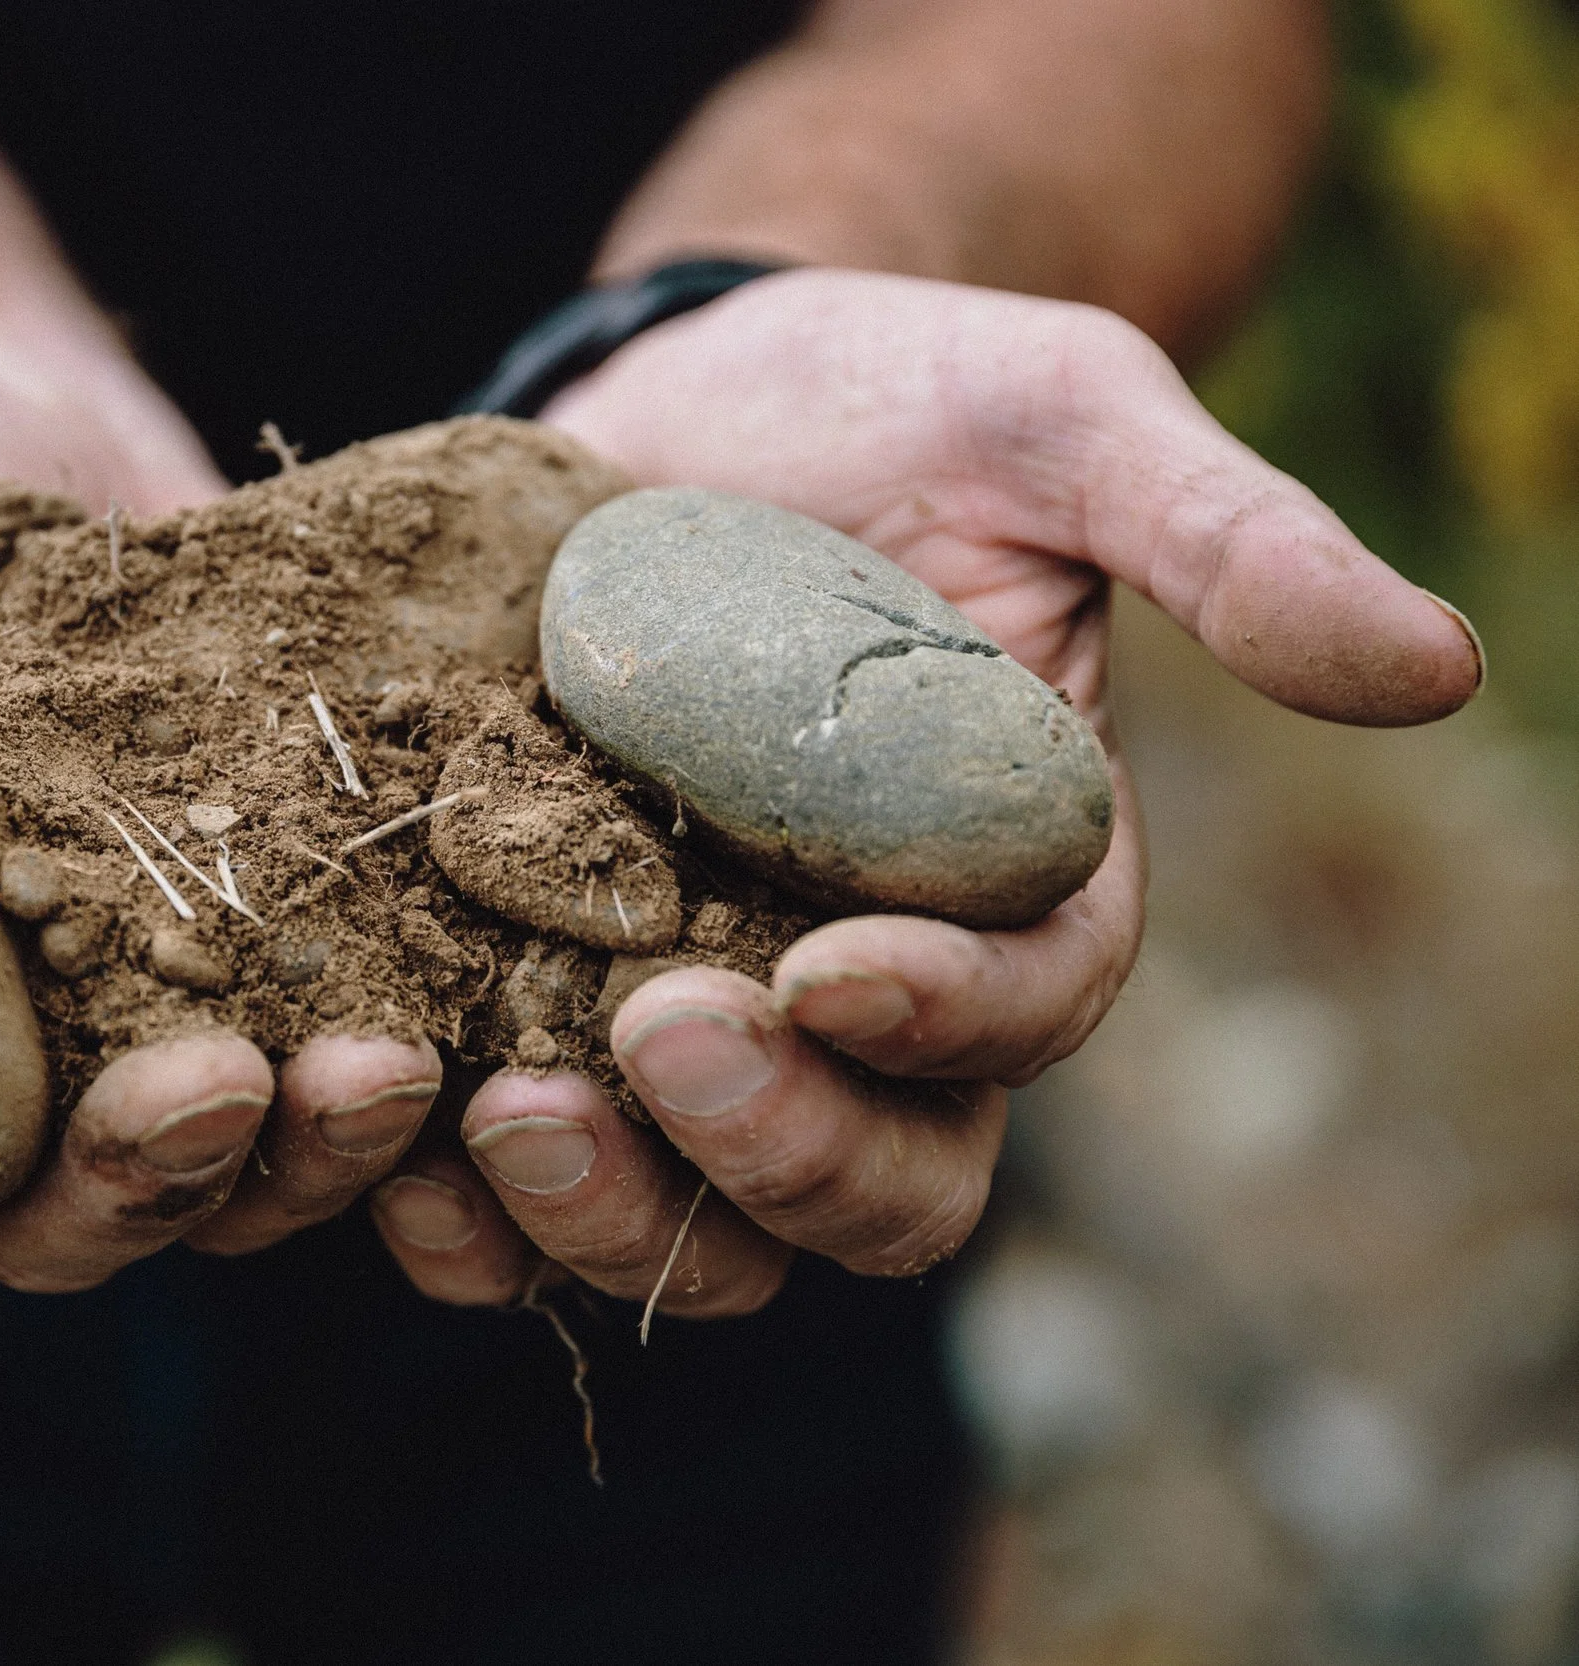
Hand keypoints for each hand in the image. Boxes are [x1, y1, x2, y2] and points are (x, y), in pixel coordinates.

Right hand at [0, 326, 448, 1289]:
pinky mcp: (275, 972)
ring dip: (289, 1161)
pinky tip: (487, 1028)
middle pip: (11, 1216)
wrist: (32, 432)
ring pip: (200, 1183)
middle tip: (203, 1100)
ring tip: (386, 1065)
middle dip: (107, 1189)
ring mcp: (122, 1028)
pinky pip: (335, 1080)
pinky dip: (405, 1088)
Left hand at [362, 268, 1483, 1314]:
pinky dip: (450, 1186)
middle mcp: (859, 990)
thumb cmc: (887, 396)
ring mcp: (688, 1005)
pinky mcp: (526, 994)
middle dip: (774, 1157)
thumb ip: (1222, 539)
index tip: (829, 970)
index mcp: (1013, 885)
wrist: (670, 392)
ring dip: (603, 1211)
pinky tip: (380, 1107)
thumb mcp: (1058, 419)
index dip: (947, 1026)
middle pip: (871, 1187)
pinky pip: (503, 1165)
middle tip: (654, 1045)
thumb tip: (1434, 669)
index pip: (1023, 1020)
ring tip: (495, 1113)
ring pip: (689, 1221)